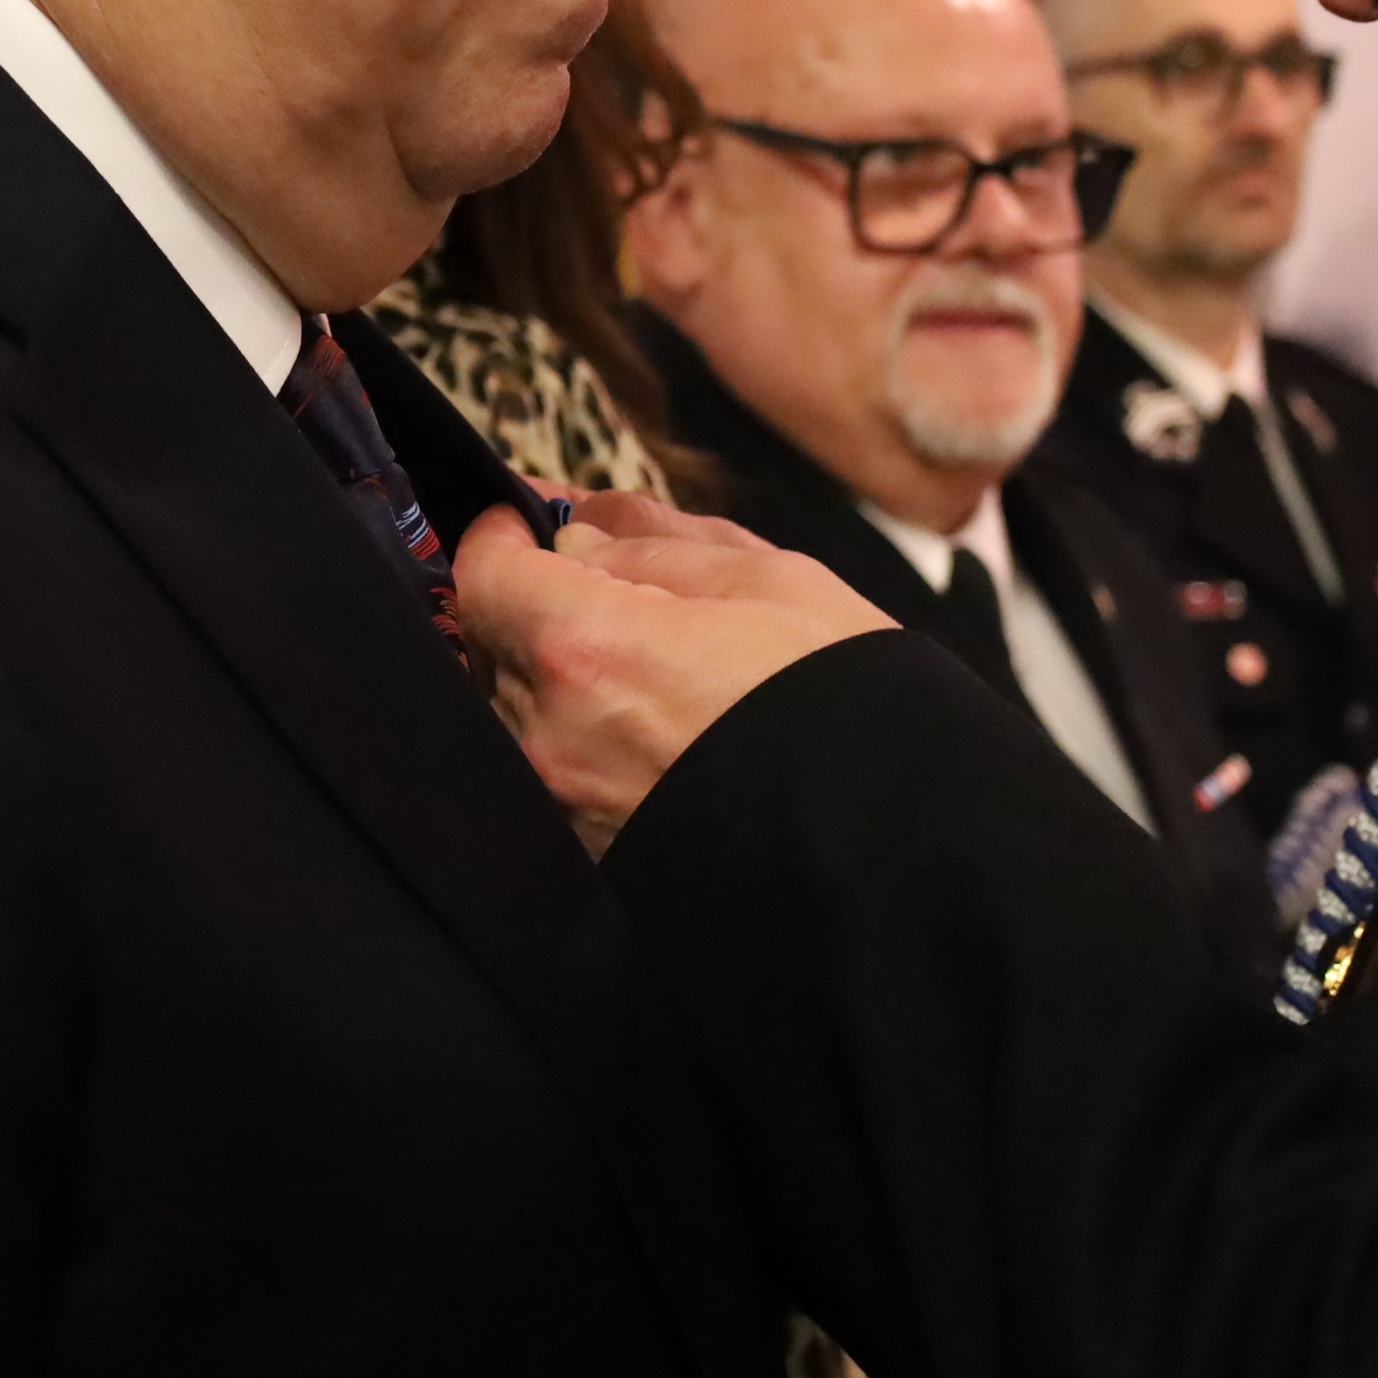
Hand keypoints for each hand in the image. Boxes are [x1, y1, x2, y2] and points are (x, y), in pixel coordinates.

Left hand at [457, 490, 898, 853]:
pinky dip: (583, 737)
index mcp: (587, 649)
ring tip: (653, 670)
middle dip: (539, 603)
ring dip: (561, 675)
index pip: (484, 573)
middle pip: (493, 643)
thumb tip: (580, 524)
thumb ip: (652, 539)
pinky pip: (555, 773)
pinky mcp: (588, 854)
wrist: (893, 850)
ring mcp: (564, 805)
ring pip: (521, 710)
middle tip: (611, 589)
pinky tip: (654, 731)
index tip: (531, 522)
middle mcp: (552, 734)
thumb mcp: (767, 578)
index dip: (504, 535)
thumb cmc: (842, 701)